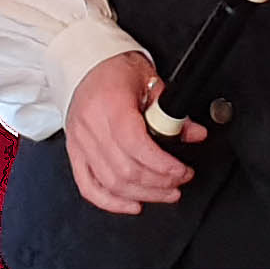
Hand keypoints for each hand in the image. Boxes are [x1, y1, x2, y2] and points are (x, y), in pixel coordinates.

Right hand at [62, 50, 205, 213]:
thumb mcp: (150, 82)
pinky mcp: (75, 152)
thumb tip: (194, 134)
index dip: (163, 165)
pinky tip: (132, 205)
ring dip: (142, 194)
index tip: (182, 170)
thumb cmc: (115, 69)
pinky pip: (88, 186)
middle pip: (125, 170)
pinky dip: (111, 202)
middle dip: (158, 183)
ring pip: (111, 183)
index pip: (136, 145)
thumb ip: (172, 112)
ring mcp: (80, 141)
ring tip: (164, 193)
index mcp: (110, 104)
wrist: (85, 64)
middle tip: (179, 182)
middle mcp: (91, 125)